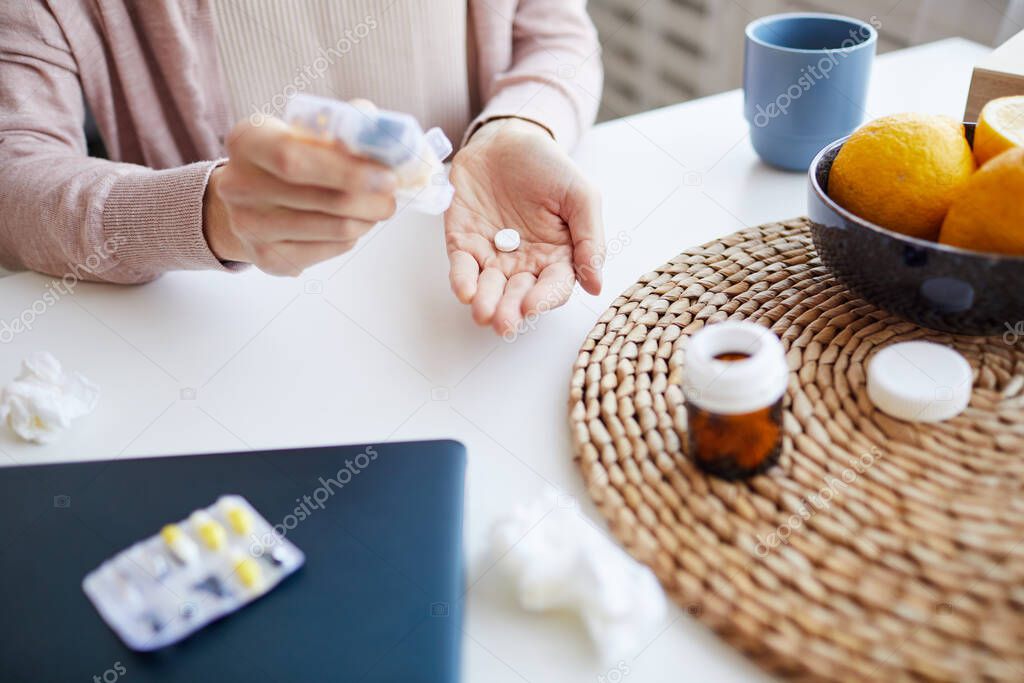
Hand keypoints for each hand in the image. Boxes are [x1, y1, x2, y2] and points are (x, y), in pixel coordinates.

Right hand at [204, 116, 397, 275]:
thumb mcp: (299, 133)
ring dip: (367, 219)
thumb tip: (382, 132)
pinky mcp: (269, 259)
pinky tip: (350, 223)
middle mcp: (240, 187)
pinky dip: (351, 236)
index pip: (296, 159)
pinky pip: (330, 249)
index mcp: (248, 143)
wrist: (244, 203)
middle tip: (392, 196)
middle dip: (371, 199)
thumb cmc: (282, 161)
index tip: (387, 177)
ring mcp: (251, 228)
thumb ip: (340, 127)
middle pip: (325, 199)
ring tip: (376, 208)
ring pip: (335, 229)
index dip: (347, 170)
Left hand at [445, 118, 604, 334]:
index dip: (543, 299)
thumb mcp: (581, 195)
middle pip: (518, 294)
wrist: (507, 138)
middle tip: (503, 322)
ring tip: (482, 312)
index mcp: (557, 257)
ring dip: (485, 302)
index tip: (532, 306)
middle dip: (510, 309)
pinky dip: (462, 281)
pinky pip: (462, 267)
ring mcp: (492, 255)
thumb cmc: (548, 167)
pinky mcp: (463, 244)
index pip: (553, 287)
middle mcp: (524, 263)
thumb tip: (596, 286)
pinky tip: (464, 291)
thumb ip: (590, 239)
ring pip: (489, 287)